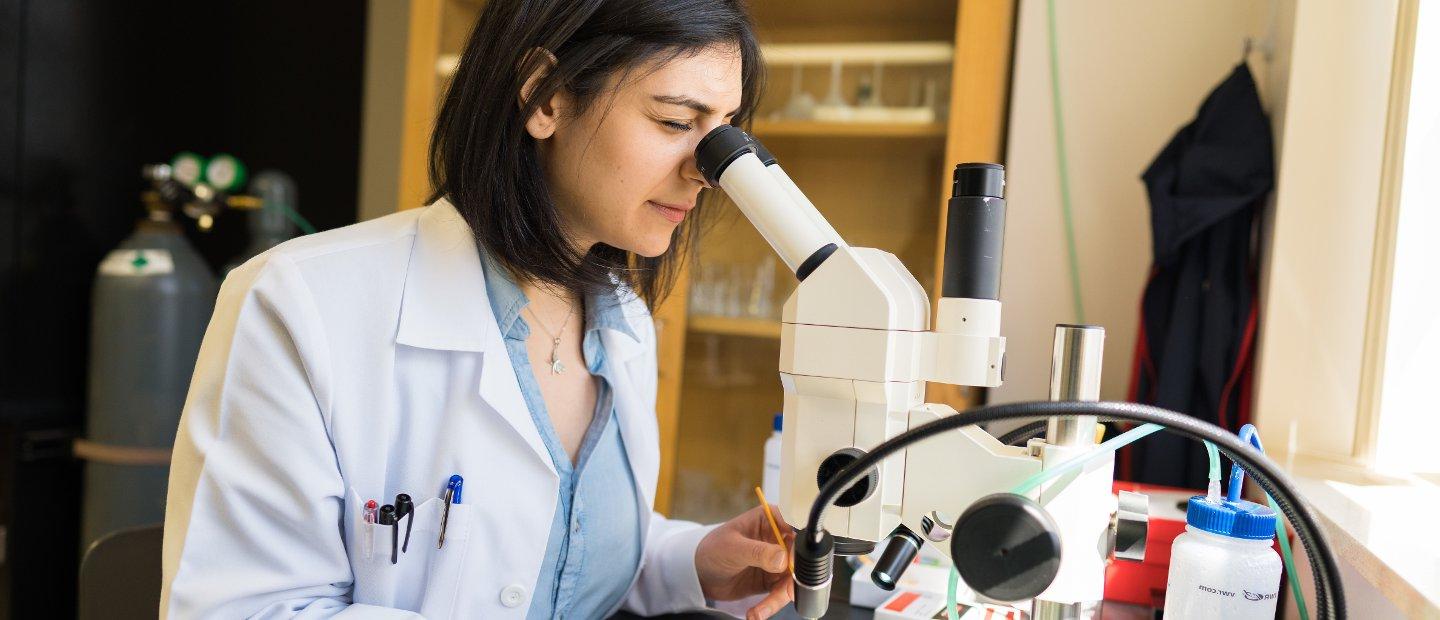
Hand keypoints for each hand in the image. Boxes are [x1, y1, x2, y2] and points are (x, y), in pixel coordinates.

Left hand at [695, 504, 795, 619]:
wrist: (698, 573)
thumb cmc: (712, 549)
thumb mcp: (732, 548)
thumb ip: (758, 552)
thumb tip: (782, 559)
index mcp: (770, 519)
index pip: (795, 527)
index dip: (799, 544)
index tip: (794, 563)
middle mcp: (778, 539)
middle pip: (800, 557)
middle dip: (793, 578)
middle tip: (783, 593)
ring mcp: (777, 560)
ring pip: (792, 579)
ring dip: (778, 598)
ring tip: (759, 612)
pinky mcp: (773, 580)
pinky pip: (781, 593)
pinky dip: (771, 605)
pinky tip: (756, 613)